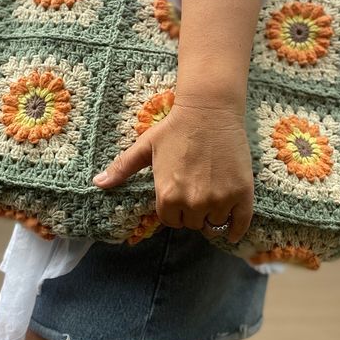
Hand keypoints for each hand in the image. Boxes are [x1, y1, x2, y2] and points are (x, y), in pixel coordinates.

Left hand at [93, 97, 254, 243]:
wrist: (209, 109)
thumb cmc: (175, 127)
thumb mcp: (145, 147)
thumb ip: (122, 167)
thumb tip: (97, 183)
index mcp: (167, 196)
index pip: (171, 221)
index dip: (175, 208)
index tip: (181, 192)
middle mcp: (193, 203)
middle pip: (193, 223)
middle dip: (193, 210)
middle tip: (197, 188)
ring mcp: (220, 199)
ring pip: (214, 224)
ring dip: (213, 214)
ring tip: (213, 193)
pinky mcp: (242, 193)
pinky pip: (239, 224)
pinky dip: (235, 229)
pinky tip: (231, 229)